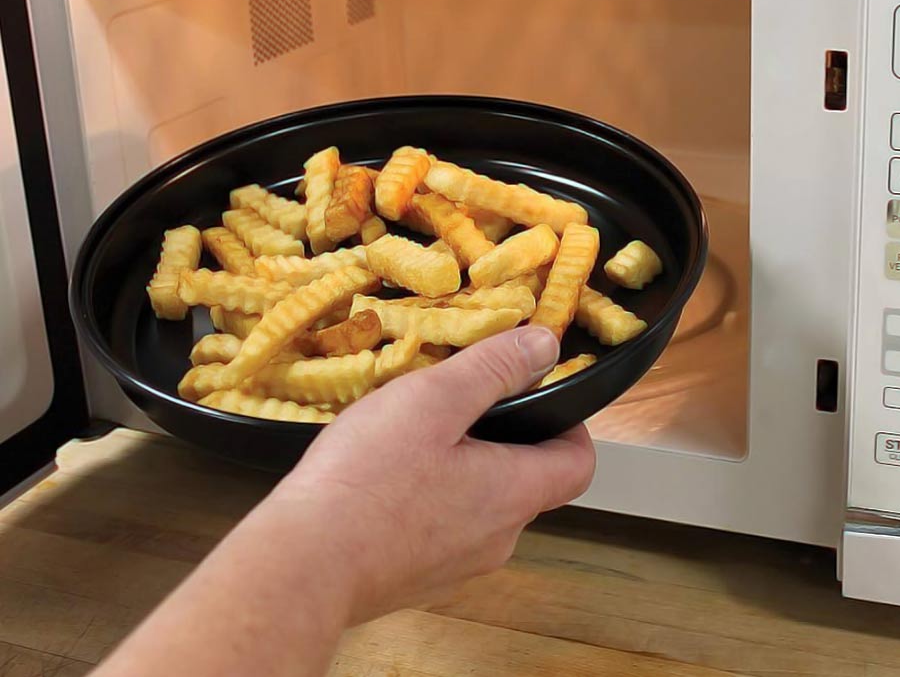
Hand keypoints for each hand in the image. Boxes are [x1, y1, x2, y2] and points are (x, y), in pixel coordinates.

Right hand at [270, 325, 596, 624]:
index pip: (579, 463)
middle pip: (528, 482)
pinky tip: (384, 477)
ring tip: (413, 435)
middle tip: (458, 403)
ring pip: (481, 505)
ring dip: (462, 467)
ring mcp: (456, 566)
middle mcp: (497, 539)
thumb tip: (546, 345)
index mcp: (512, 494)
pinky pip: (441, 529)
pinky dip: (429, 499)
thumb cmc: (369, 476)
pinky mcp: (417, 579)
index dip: (570, 425)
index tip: (537, 395)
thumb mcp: (434, 399)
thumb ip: (493, 368)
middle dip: (503, 438)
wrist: (303, 564)